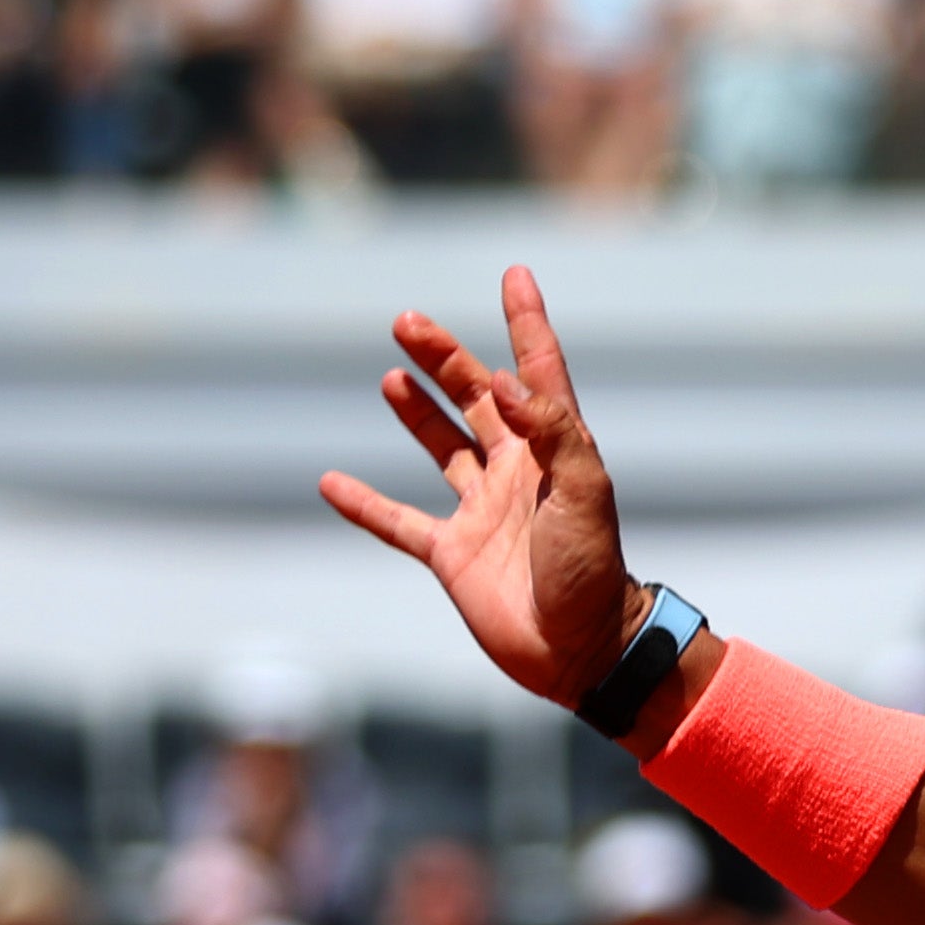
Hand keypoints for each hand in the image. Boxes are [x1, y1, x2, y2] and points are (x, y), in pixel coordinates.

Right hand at [318, 266, 638, 707]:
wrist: (582, 650)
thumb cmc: (593, 571)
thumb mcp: (586, 494)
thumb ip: (553, 433)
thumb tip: (506, 383)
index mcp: (552, 452)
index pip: (537, 374)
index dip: (526, 323)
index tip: (516, 275)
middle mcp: (515, 474)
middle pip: (476, 401)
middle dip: (444, 359)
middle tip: (407, 321)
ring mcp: (482, 514)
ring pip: (442, 449)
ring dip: (417, 412)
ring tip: (392, 375)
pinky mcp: (452, 555)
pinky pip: (399, 523)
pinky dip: (365, 505)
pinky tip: (332, 483)